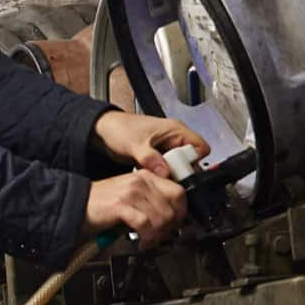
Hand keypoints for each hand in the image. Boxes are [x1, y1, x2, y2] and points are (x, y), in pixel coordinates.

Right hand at [82, 169, 187, 245]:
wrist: (77, 204)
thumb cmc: (103, 204)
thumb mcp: (132, 196)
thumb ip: (152, 201)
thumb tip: (172, 218)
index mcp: (146, 176)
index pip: (178, 192)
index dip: (181, 212)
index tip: (175, 225)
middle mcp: (140, 181)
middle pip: (172, 207)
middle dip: (170, 228)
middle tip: (161, 236)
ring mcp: (131, 192)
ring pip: (161, 218)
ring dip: (158, 235)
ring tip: (150, 241)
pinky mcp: (121, 205)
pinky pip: (146, 225)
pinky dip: (147, 238)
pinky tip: (141, 242)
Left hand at [91, 111, 209, 177]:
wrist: (104, 132)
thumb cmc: (119, 128)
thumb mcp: (135, 144)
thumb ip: (150, 158)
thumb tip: (164, 171)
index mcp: (175, 130)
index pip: (200, 147)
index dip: (193, 160)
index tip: (178, 169)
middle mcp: (174, 139)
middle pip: (191, 161)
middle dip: (180, 171)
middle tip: (164, 175)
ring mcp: (167, 150)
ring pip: (179, 169)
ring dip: (169, 175)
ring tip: (155, 176)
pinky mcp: (159, 159)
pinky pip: (168, 171)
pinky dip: (161, 176)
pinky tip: (150, 176)